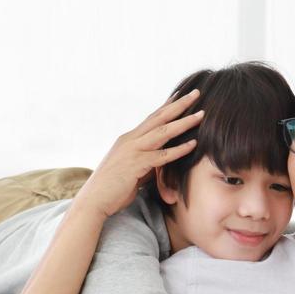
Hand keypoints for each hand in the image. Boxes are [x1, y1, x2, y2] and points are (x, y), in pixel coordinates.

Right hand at [72, 90, 204, 219]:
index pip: (151, 118)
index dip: (167, 106)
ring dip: (184, 122)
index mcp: (128, 139)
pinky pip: (162, 155)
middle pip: (159, 117)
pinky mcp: (136, 164)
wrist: (93, 201)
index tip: (181, 95)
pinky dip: (179, 149)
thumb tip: (160, 163)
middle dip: (179, 104)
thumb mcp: (130, 170)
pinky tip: (193, 144)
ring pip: (163, 132)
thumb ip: (145, 163)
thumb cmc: (111, 189)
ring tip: (202, 114)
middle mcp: (130, 140)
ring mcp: (133, 150)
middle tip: (196, 92)